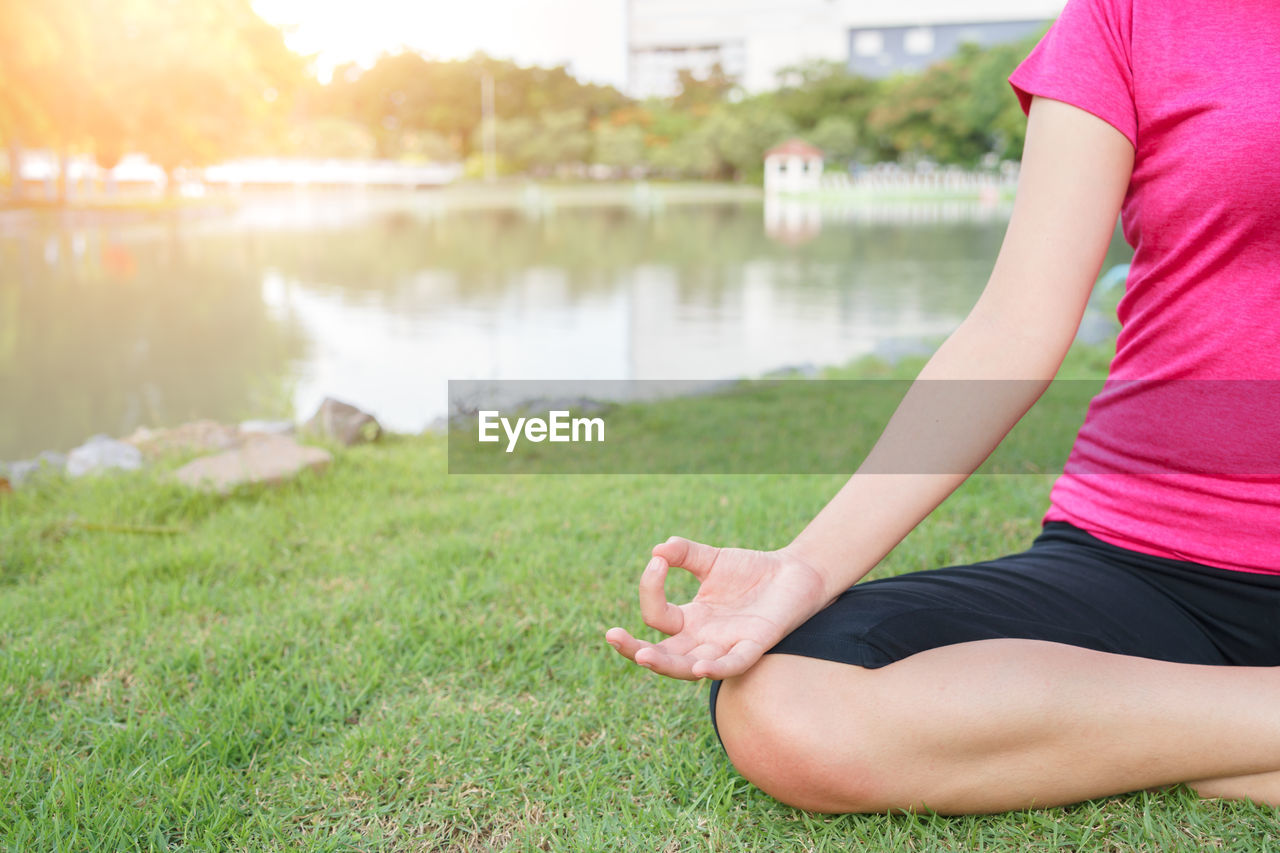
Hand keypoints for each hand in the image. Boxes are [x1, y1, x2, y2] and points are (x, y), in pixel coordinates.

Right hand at [605, 536, 834, 680]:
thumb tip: (657, 549)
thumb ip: (684, 553)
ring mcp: (727, 645)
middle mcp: (704, 639)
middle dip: (635, 649)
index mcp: (691, 620)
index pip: (656, 617)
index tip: (658, 561)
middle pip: (663, 655)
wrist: (795, 573)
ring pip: (690, 666)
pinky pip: (734, 664)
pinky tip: (700, 668)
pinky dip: (717, 668)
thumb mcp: (712, 559)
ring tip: (644, 656)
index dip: (650, 589)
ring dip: (667, 664)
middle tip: (612, 636)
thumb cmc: (751, 571)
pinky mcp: (755, 645)